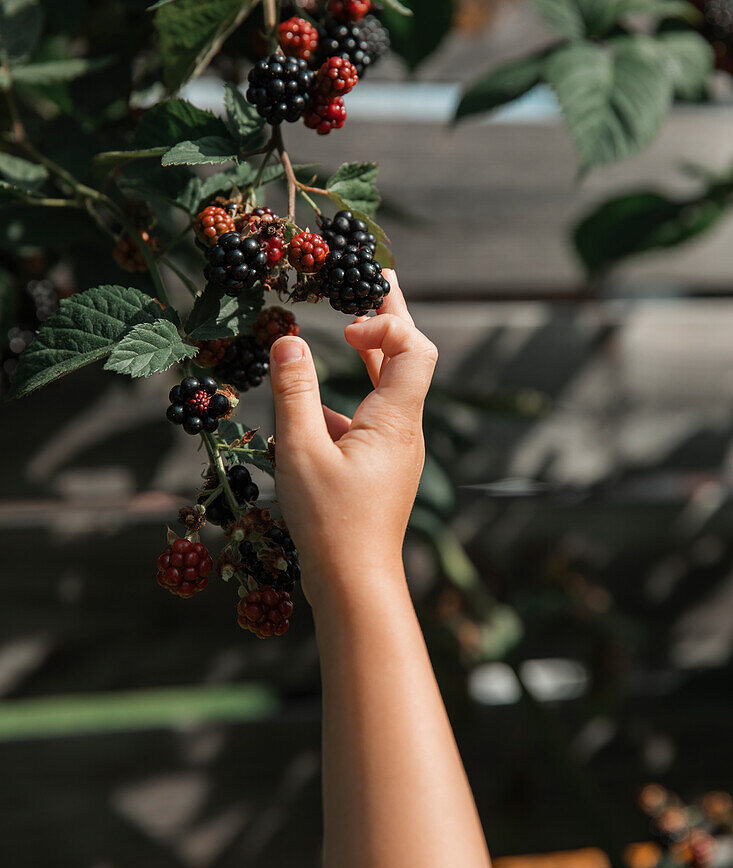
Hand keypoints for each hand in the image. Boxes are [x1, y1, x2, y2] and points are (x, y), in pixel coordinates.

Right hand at [268, 269, 437, 611]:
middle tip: (375, 280)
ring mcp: (395, 450)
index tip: (346, 325)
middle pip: (407, 358)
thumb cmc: (330, 523)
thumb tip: (287, 340)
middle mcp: (404, 429)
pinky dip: (347, 402)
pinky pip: (369, 421)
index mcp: (395, 419)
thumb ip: (293, 393)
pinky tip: (312, 410)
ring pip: (388, 389)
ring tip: (350, 326)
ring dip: (370, 356)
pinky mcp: (381, 469)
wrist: (354, 587)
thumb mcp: (301, 452)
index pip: (414, 347)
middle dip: (388, 319)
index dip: (387, 322)